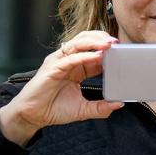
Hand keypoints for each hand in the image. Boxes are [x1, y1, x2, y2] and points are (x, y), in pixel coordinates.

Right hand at [0, 30, 124, 146]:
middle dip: (103, 39)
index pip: (94, 52)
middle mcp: (67, 60)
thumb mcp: (83, 110)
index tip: (122, 53)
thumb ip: (101, 107)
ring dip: (95, 42)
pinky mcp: (52, 67)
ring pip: (78, 43)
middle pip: (86, 40)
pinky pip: (71, 58)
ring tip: (109, 45)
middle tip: (118, 44)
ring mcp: (59, 62)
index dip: (108, 51)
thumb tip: (119, 104)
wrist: (33, 116)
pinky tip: (97, 56)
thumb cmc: (53, 109)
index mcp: (76, 67)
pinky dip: (85, 55)